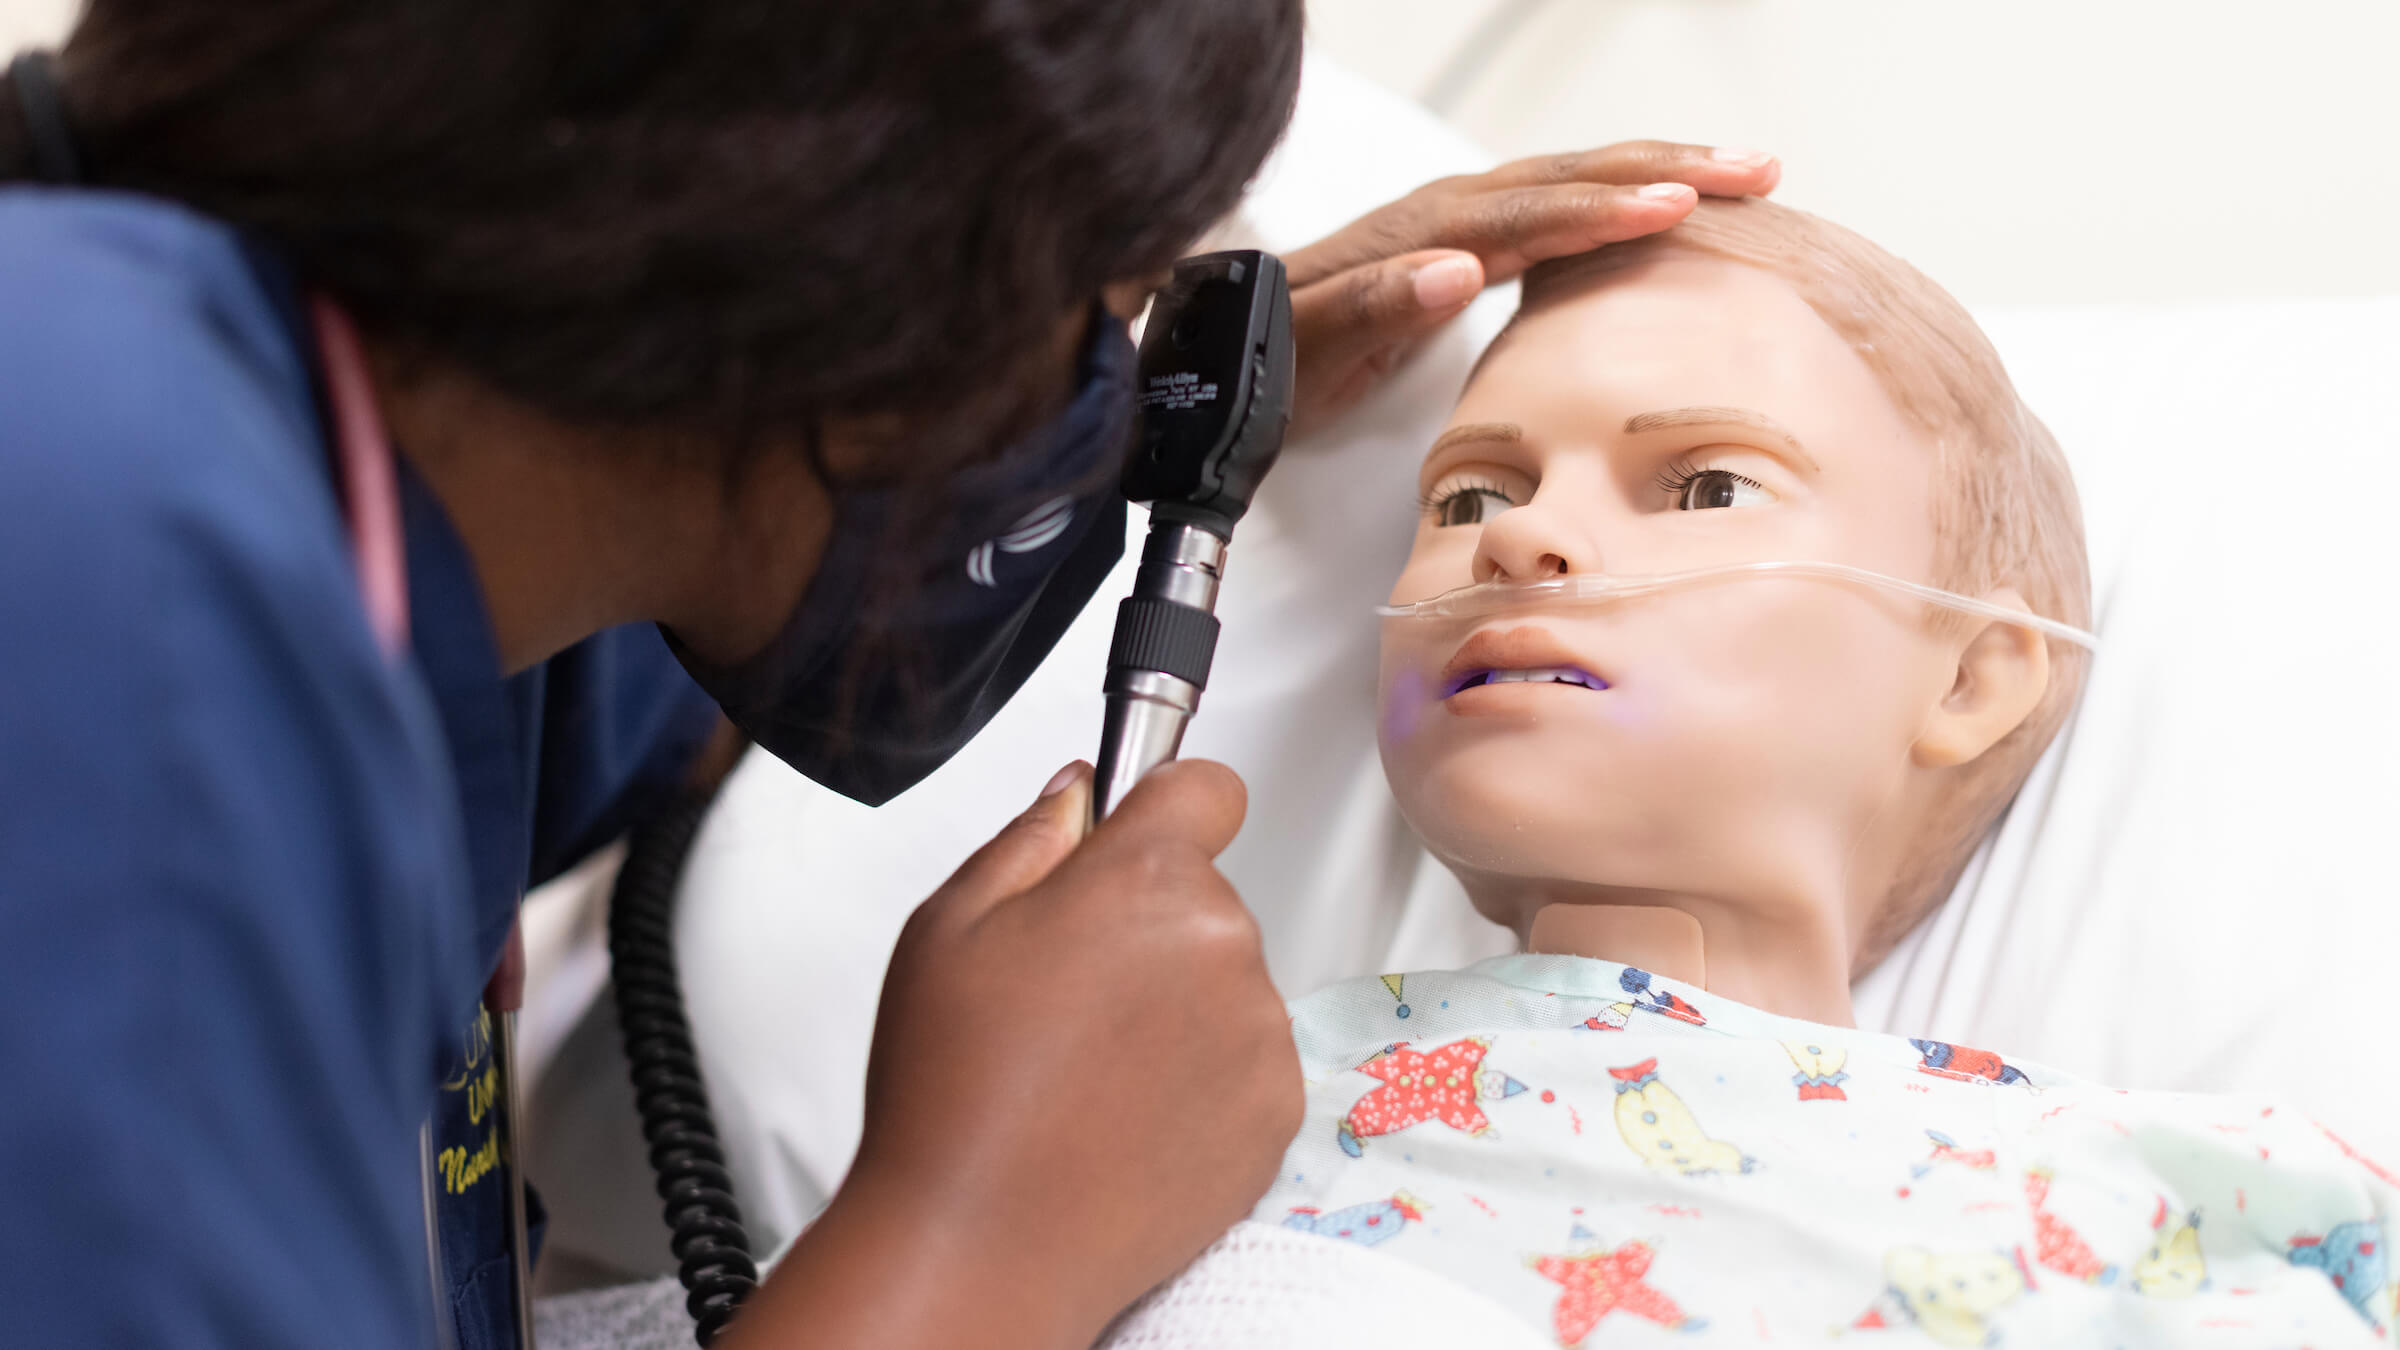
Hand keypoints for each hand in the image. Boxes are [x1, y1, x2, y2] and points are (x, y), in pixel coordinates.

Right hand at [733, 759, 1296, 1348]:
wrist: (985, 1242)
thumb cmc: (954, 1091)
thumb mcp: (948, 926)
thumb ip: (1029, 838)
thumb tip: (1080, 793)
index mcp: (1145, 880)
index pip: (1207, 788)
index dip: (1168, 805)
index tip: (1140, 835)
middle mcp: (1222, 944)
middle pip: (1203, 898)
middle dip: (1146, 925)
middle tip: (1066, 992)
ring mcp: (1259, 1032)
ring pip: (1225, 983)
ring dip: (1176, 1006)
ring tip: (1088, 1068)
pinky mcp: (1277, 1110)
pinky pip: (1247, 1061)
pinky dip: (1200, 1079)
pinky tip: (1125, 1114)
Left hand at [1283, 140, 1780, 436]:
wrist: (1221, 346)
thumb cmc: (1266, 355)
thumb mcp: (1311, 345)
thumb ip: (1377, 305)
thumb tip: (1459, 268)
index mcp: (1422, 233)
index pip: (1532, 212)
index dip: (1606, 207)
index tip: (1680, 204)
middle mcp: (1447, 213)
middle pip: (1572, 175)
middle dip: (1666, 167)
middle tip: (1757, 169)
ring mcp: (1458, 222)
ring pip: (1574, 180)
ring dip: (1657, 172)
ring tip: (1741, 173)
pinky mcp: (1464, 243)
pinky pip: (1559, 208)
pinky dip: (1620, 202)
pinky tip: (1663, 211)